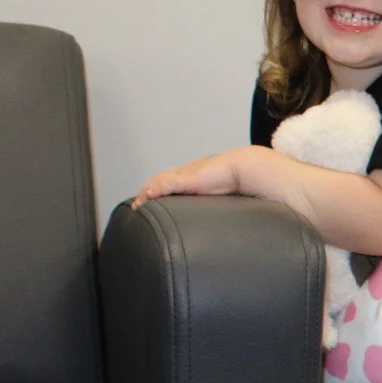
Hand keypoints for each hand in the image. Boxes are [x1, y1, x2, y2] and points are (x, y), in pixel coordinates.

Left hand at [132, 148, 248, 207]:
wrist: (244, 167)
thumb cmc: (237, 179)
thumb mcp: (221, 190)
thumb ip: (215, 198)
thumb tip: (220, 215)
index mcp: (193, 175)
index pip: (168, 179)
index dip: (157, 188)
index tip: (148, 199)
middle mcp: (186, 173)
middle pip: (158, 179)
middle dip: (146, 191)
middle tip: (137, 204)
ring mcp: (185, 175)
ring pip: (158, 182)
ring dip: (146, 192)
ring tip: (138, 204)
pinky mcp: (188, 179)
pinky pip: (166, 184)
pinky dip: (155, 190)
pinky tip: (147, 196)